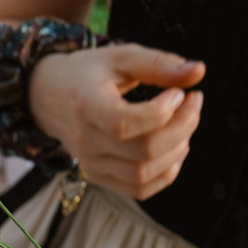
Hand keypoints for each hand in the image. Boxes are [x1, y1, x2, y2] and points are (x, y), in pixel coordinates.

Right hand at [27, 44, 204, 198]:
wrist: (49, 98)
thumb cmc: (88, 74)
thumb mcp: (120, 57)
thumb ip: (159, 64)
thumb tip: (198, 72)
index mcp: (86, 107)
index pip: (125, 124)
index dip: (163, 112)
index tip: (178, 93)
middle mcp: (85, 142)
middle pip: (144, 151)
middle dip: (183, 127)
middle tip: (193, 102)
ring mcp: (90, 164)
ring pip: (145, 174)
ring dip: (178, 149)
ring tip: (185, 123)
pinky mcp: (99, 176)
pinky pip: (140, 189)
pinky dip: (166, 173)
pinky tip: (175, 148)